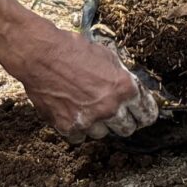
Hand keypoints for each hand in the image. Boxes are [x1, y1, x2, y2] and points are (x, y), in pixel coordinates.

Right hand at [16, 27, 158, 139]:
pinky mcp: (68, 127)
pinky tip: (72, 112)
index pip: (147, 114)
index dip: (144, 113)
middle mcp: (110, 108)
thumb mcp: (107, 55)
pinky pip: (80, 137)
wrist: (40, 55)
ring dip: (97, 124)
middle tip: (112, 111)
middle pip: (127, 129)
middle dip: (122, 120)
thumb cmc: (72, 50)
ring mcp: (89, 120)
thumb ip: (121, 76)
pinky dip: (77, 128)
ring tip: (86, 106)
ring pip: (102, 134)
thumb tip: (129, 88)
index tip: (140, 114)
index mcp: (124, 88)